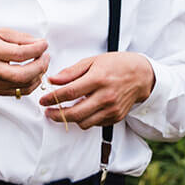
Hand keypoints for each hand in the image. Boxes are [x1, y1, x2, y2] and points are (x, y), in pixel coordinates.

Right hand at [0, 28, 49, 95]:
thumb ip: (20, 38)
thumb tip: (38, 43)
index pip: (20, 53)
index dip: (37, 49)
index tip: (43, 45)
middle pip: (24, 74)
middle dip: (40, 65)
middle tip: (45, 57)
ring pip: (24, 85)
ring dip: (38, 75)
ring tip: (41, 64)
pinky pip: (21, 92)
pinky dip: (32, 84)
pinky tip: (34, 75)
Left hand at [38, 52, 154, 128]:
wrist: (141, 76)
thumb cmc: (116, 65)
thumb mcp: (93, 61)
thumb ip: (71, 72)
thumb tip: (53, 80)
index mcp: (98, 79)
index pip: (70, 92)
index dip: (53, 98)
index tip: (43, 100)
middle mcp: (106, 97)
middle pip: (75, 113)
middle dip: (57, 115)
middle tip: (48, 112)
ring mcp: (111, 109)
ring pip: (84, 122)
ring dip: (70, 119)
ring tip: (63, 112)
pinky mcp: (115, 117)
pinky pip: (94, 124)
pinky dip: (85, 119)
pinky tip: (81, 110)